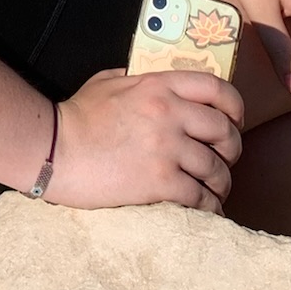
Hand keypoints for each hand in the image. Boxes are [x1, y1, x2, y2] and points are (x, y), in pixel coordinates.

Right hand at [43, 67, 243, 211]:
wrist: (55, 150)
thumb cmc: (77, 116)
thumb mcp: (107, 81)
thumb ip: (135, 78)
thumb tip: (150, 82)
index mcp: (158, 85)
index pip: (215, 88)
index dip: (234, 106)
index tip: (235, 120)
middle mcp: (169, 113)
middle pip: (224, 130)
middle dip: (232, 149)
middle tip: (226, 160)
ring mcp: (166, 148)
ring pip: (216, 168)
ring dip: (222, 183)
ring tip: (216, 191)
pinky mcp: (159, 181)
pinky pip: (200, 197)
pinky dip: (210, 207)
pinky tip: (207, 211)